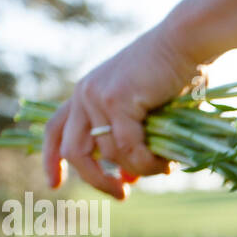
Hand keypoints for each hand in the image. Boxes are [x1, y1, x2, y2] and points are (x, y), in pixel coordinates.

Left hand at [43, 24, 203, 198]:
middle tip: (122, 194)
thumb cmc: (175, 75)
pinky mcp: (115, 99)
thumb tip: (128, 177)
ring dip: (140, 169)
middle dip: (96, 180)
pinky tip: (165, 164)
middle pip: (74, 151)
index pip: (55, 129)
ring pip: (110, 154)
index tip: (53, 185)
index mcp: (87, 93)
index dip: (50, 159)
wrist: (186, 41)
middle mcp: (84, 94)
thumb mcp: (148, 114)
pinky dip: (147, 162)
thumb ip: (133, 143)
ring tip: (164, 168)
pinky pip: (128, 147)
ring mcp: (96, 96)